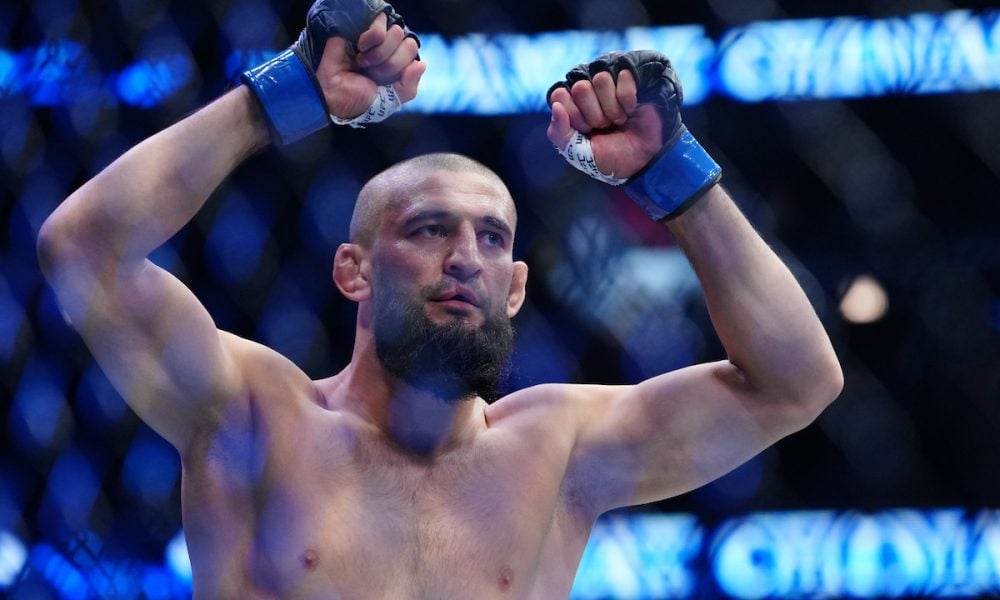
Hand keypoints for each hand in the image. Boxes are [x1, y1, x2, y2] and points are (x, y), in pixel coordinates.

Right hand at [314, 12, 424, 120]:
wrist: (332, 94)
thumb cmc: (358, 100)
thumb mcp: (390, 101)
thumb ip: (409, 87)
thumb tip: (421, 64)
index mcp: (400, 65)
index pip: (415, 56)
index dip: (400, 70)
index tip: (382, 81)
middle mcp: (391, 48)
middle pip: (410, 44)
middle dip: (390, 65)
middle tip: (372, 72)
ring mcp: (377, 37)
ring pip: (397, 34)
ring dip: (378, 55)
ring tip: (363, 63)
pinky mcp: (362, 26)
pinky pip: (379, 28)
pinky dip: (370, 42)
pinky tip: (359, 49)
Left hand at [547, 70, 662, 180]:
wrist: (641, 160)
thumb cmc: (609, 157)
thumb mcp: (578, 153)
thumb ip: (559, 133)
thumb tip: (556, 107)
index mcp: (570, 106)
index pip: (560, 95)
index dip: (574, 115)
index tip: (586, 130)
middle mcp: (588, 92)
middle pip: (581, 87)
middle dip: (595, 115)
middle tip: (605, 126)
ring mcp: (609, 85)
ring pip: (601, 79)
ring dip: (612, 108)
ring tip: (618, 120)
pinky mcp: (630, 81)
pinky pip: (624, 77)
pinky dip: (628, 99)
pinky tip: (631, 110)